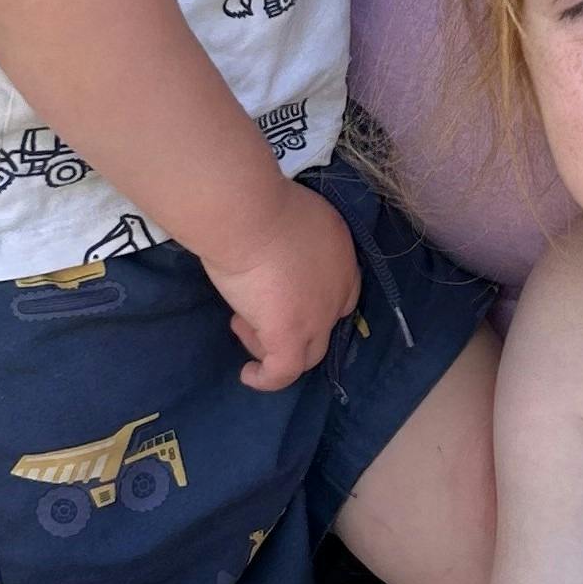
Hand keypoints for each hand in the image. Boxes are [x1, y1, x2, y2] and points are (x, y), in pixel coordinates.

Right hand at [201, 183, 360, 390]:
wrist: (250, 216)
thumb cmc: (264, 205)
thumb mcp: (294, 214)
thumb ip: (296, 239)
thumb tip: (277, 248)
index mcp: (341, 257)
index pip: (343, 294)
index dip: (318, 303)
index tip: (290, 298)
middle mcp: (337, 291)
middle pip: (325, 326)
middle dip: (293, 325)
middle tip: (257, 310)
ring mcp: (317, 318)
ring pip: (306, 352)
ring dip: (272, 343)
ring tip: (240, 323)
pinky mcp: (289, 337)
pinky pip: (283, 372)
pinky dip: (267, 378)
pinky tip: (248, 374)